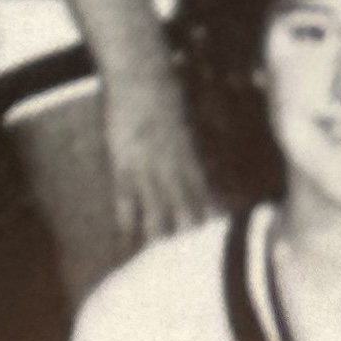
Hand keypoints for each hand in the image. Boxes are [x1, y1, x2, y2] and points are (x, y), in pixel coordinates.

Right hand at [105, 60, 216, 245]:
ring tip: (159, 263)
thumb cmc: (160, 95)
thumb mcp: (179, 124)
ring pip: (157, 212)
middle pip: (184, 213)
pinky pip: (127, 198)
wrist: (141, 75)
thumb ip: (183, 149)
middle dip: (188, 239)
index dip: (208, 223)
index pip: (203, 199)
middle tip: (192, 266)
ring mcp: (148, 168)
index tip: (216, 245)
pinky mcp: (123, 163)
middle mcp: (173, 169)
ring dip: (158, 237)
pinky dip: (127, 218)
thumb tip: (186, 165)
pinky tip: (126, 236)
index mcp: (190, 158)